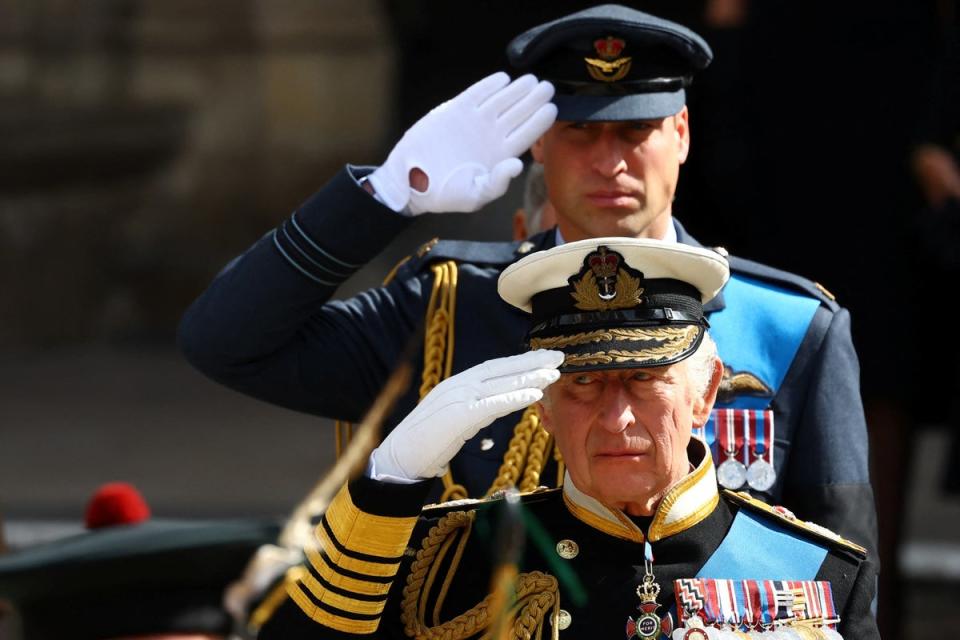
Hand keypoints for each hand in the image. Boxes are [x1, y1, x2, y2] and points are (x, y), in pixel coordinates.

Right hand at [368, 72, 556, 214]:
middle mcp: (491, 136)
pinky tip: (502, 79)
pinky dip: (489, 86)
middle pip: (518, 113)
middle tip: (548, 87)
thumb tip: (517, 165)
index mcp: (500, 155)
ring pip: (501, 101)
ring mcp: (474, 121)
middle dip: (534, 100)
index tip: (553, 108)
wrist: (412, 181)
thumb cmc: (445, 194)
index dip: (540, 121)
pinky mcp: (455, 111)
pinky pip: (476, 94)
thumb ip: (497, 184)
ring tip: (531, 80)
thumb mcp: (474, 196)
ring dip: (516, 90)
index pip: (526, 134)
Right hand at [370, 350, 563, 480]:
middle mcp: (459, 385)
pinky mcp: (458, 415)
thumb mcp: (456, 421)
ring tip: (553, 373)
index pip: (495, 368)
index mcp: (458, 384)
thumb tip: (494, 407)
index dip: (521, 362)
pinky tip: (533, 396)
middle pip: (502, 369)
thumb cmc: (426, 443)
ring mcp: (457, 398)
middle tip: (559, 355)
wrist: (399, 458)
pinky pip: (491, 405)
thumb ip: (475, 410)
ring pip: (500, 384)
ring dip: (530, 378)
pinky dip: (514, 398)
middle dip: (532, 362)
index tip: (544, 358)